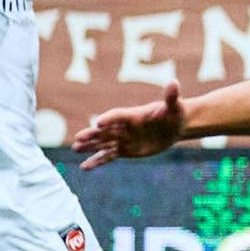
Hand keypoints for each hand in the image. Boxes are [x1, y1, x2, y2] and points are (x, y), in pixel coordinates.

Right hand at [73, 82, 187, 168]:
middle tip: (78, 138)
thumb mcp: (174, 106)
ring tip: (75, 149)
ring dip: (90, 147)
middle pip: (105, 131)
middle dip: (92, 134)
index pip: (118, 115)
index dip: (109, 119)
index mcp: (133, 115)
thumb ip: (171, 96)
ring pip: (103, 143)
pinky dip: (97, 161)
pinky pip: (108, 156)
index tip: (99, 123)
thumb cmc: (174, 113)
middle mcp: (124, 127)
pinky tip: (85, 167)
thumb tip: (173, 83)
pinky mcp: (125, 150)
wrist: (174, 127)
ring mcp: (123, 139)